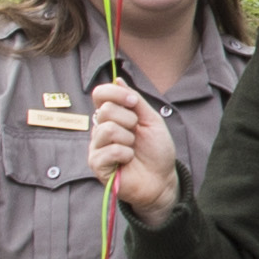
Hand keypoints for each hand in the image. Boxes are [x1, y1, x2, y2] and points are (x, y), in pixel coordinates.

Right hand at [89, 79, 180, 221]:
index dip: (115, 94)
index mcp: (112, 116)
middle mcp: (100, 129)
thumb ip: (135, 101)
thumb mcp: (151, 120)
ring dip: (128, 139)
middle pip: (106, 110)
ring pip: (107, 129)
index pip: (100, 94)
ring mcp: (97, 147)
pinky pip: (109, 150)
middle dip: (130, 121)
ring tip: (133, 149)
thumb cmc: (156, 150)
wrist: (162, 179)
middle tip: (136, 135)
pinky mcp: (97, 164)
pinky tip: (128, 160)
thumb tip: (118, 80)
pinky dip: (125, 154)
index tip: (134, 103)